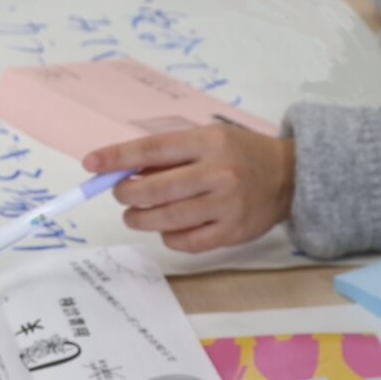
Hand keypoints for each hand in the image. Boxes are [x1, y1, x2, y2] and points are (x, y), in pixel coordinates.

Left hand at [85, 125, 295, 252]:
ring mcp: (226, 205)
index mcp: (208, 142)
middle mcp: (218, 172)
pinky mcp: (232, 232)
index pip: (152, 149)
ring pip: (167, 218)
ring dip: (140, 218)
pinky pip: (186, 241)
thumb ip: (169, 153)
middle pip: (155, 189)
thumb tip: (121, 169)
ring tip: (134, 214)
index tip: (92, 164)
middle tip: (119, 194)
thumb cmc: (239, 154)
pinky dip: (167, 236)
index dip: (118, 158)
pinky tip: (165, 227)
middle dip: (126, 193)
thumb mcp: (207, 139)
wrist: (288, 176)